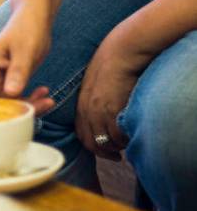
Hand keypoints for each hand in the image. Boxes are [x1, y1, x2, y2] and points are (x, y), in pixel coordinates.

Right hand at [0, 7, 55, 114]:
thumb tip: (12, 92)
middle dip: (12, 114)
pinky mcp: (14, 84)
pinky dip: (33, 101)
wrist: (36, 20)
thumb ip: (18, 71)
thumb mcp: (24, 50)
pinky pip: (20, 100)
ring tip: (48, 101)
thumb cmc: (26, 28)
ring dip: (27, 108)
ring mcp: (2, 83)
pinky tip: (46, 93)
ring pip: (9, 106)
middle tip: (35, 110)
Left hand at [75, 30, 148, 159]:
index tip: (103, 151)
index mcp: (81, 103)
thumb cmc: (111, 65)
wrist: (120, 52)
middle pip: (90, 142)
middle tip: (115, 157)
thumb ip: (95, 100)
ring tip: (125, 145)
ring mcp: (98, 110)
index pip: (80, 133)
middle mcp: (86, 109)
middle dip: (103, 153)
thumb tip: (103, 114)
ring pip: (105, 141)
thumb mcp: (95, 84)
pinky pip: (116, 134)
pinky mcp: (111, 108)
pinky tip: (130, 136)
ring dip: (115, 147)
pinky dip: (123, 139)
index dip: (92, 145)